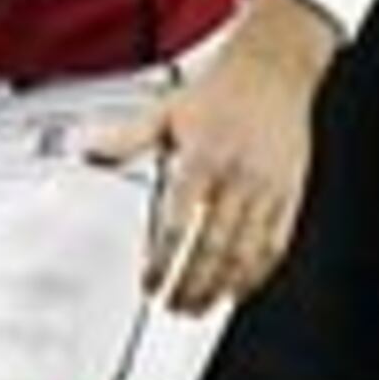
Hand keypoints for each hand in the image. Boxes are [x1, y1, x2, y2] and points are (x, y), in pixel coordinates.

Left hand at [82, 2, 329, 314]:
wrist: (273, 72)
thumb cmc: (219, 94)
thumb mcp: (166, 111)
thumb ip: (128, 138)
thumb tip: (88, 148)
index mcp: (202, 159)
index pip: (178, 222)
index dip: (163, 259)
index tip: (149, 282)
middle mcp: (237, 177)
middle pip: (213, 246)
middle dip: (192, 283)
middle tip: (173, 307)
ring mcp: (267, 188)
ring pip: (246, 251)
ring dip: (222, 285)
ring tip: (201, 307)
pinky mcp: (290, 193)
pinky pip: (277, 242)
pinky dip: (258, 271)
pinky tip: (240, 289)